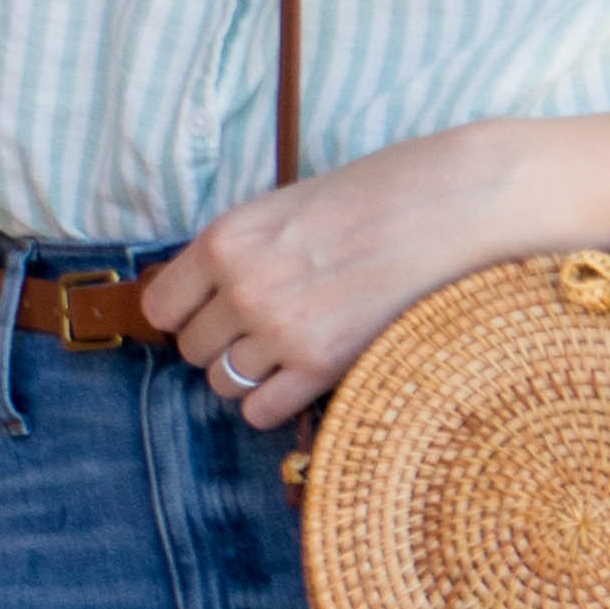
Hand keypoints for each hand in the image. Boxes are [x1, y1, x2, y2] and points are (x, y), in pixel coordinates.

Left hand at [139, 129, 520, 425]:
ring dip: (249, 373)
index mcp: (227, 239)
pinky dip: (273, 401)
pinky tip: (300, 376)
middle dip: (221, 343)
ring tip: (289, 347)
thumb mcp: (285, 207)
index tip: (209, 312)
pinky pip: (261, 411)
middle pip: (192, 350)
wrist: (447, 208)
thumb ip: (239, 252)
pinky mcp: (321, 365)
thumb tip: (203, 298)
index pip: (162, 306)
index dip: (184, 313)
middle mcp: (244, 288)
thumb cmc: (373, 197)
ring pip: (222, 384)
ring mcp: (281, 331)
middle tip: (261, 327)